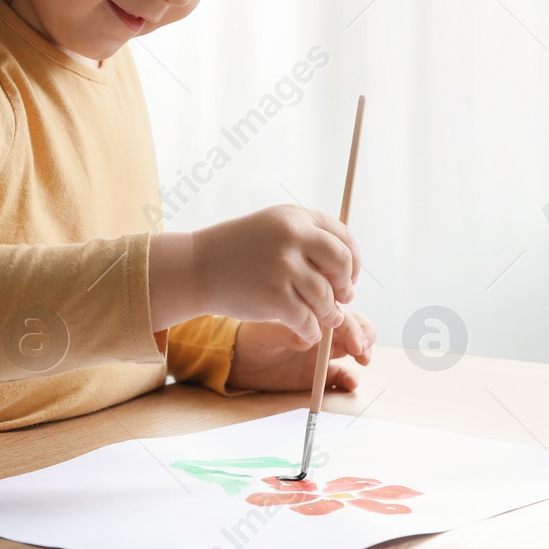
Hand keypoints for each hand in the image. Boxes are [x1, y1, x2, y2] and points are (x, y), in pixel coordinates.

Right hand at [191, 205, 360, 344]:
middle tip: (341, 298)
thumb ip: (308, 241)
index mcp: (295, 217)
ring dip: (328, 313)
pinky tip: (307, 331)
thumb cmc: (239, 252)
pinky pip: (308, 320)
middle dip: (345, 285)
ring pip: (326, 297)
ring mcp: (283, 266)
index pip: (343, 237)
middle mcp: (292, 235)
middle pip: (342, 263)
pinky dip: (311, 330)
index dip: (352, 260)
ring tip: (323, 318)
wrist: (196, 267)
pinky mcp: (274, 297)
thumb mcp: (273, 229)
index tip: (347, 277)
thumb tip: (348, 271)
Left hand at [227, 308, 375, 392]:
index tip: (356, 344)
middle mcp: (321, 333)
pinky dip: (349, 378)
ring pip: (353, 348)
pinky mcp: (318, 375)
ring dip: (364, 352)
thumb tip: (308, 338)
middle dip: (364, 336)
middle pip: (354, 328)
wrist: (240, 362)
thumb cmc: (251, 339)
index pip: (339, 317)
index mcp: (311, 317)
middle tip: (362, 351)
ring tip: (363, 361)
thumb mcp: (264, 334)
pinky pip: (340, 375)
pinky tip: (350, 383)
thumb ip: (286, 334)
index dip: (352, 328)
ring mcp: (321, 354)